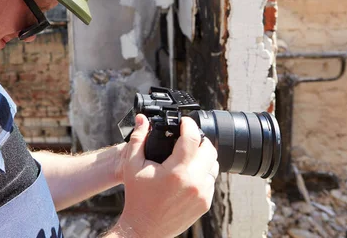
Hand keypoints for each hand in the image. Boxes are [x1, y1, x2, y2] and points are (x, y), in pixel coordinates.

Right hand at [109, 114, 218, 237]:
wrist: (143, 228)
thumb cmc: (137, 197)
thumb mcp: (132, 165)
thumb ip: (138, 139)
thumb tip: (142, 119)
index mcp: (176, 171)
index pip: (192, 138)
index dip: (188, 124)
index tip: (184, 121)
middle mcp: (194, 182)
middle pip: (209, 149)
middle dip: (199, 139)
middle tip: (186, 137)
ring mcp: (202, 194)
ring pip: (213, 165)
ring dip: (203, 156)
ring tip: (188, 155)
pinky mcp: (205, 203)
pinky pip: (211, 180)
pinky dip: (203, 172)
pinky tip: (188, 172)